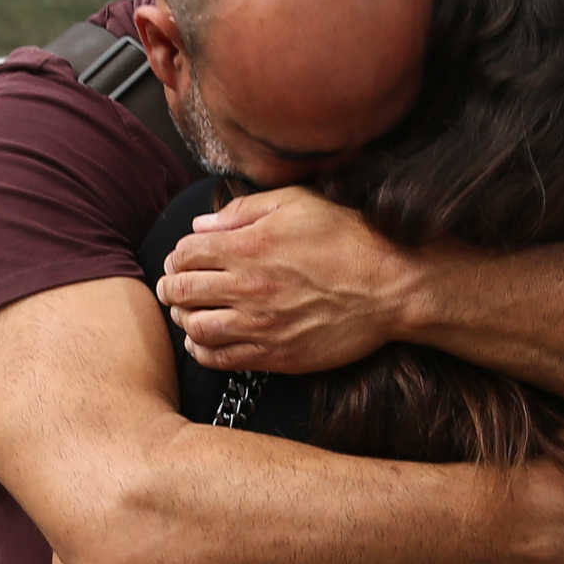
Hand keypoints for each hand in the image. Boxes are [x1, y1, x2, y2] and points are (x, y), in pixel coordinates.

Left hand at [156, 188, 415, 373]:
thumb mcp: (298, 203)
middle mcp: (247, 288)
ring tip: (189, 314)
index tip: (181, 261)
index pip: (184, 254)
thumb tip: (202, 225)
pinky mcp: (277, 355)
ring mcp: (260, 325)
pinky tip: (206, 342)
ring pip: (195, 327)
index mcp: (247, 247)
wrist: (391, 287)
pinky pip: (222, 359)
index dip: (176, 257)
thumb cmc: (350, 239)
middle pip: (181, 291)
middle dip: (171, 288)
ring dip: (184, 319)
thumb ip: (244, 210)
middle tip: (175, 288)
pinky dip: (203, 351)